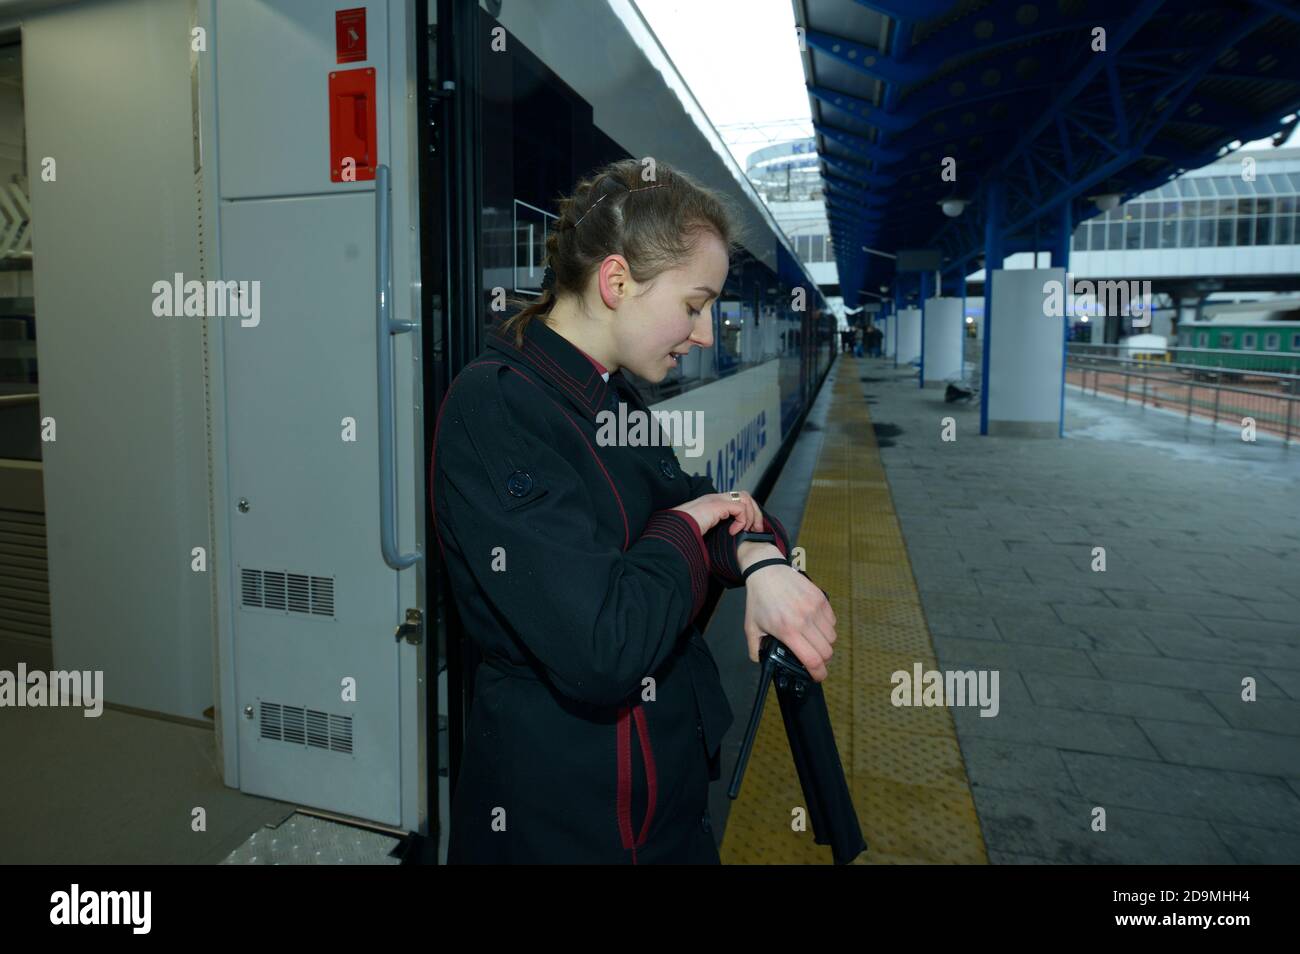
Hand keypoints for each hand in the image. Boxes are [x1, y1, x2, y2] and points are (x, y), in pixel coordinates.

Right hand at [671, 491, 762, 535]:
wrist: (673, 529)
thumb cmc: (683, 532)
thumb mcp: (702, 531)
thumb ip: (714, 531)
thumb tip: (725, 544)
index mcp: (713, 503)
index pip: (738, 499)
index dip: (748, 513)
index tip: (750, 530)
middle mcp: (716, 498)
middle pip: (745, 496)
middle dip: (755, 513)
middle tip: (756, 530)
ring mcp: (717, 499)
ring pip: (746, 499)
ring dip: (751, 516)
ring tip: (748, 531)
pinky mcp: (718, 505)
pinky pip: (740, 508)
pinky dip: (742, 521)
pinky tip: (734, 532)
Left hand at [742, 566, 836, 681]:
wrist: (767, 571)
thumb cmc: (759, 600)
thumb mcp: (751, 627)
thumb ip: (755, 649)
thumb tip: (762, 663)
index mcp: (788, 631)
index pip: (812, 659)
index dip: (818, 673)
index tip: (818, 677)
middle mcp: (805, 620)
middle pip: (826, 651)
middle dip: (822, 660)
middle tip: (814, 658)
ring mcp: (815, 608)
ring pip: (832, 637)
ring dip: (825, 643)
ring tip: (814, 640)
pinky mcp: (821, 598)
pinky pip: (833, 621)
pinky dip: (827, 628)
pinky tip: (816, 625)